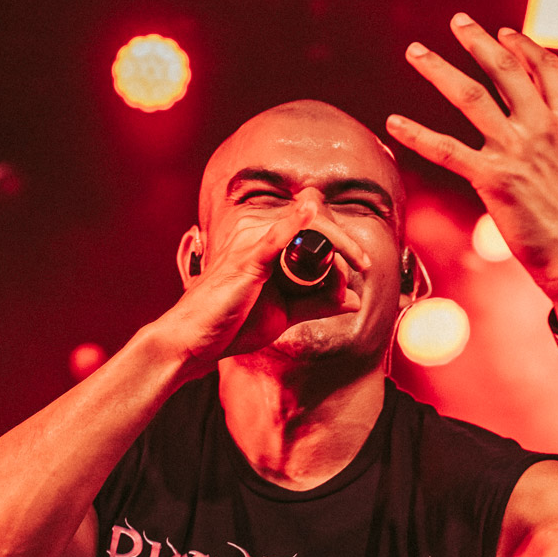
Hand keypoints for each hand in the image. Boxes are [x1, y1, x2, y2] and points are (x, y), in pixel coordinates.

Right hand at [153, 203, 371, 375]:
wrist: (194, 344)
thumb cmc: (231, 326)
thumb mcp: (285, 315)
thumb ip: (317, 303)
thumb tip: (353, 297)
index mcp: (265, 244)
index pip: (312, 231)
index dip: (341, 245)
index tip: (360, 266)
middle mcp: (256, 235)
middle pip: (313, 226)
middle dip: (344, 244)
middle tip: (363, 264)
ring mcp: (249, 244)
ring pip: (304, 230)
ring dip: (334, 246)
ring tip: (354, 263)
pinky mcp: (244, 260)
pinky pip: (273, 238)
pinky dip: (293, 224)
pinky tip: (309, 212)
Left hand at [386, 13, 557, 324]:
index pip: (547, 70)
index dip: (524, 48)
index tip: (505, 33)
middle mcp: (544, 127)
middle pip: (506, 70)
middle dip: (479, 42)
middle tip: (457, 22)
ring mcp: (517, 150)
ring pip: (470, 96)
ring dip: (438, 70)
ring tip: (415, 51)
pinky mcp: (492, 178)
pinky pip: (445, 149)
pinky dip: (416, 134)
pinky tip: (392, 121)